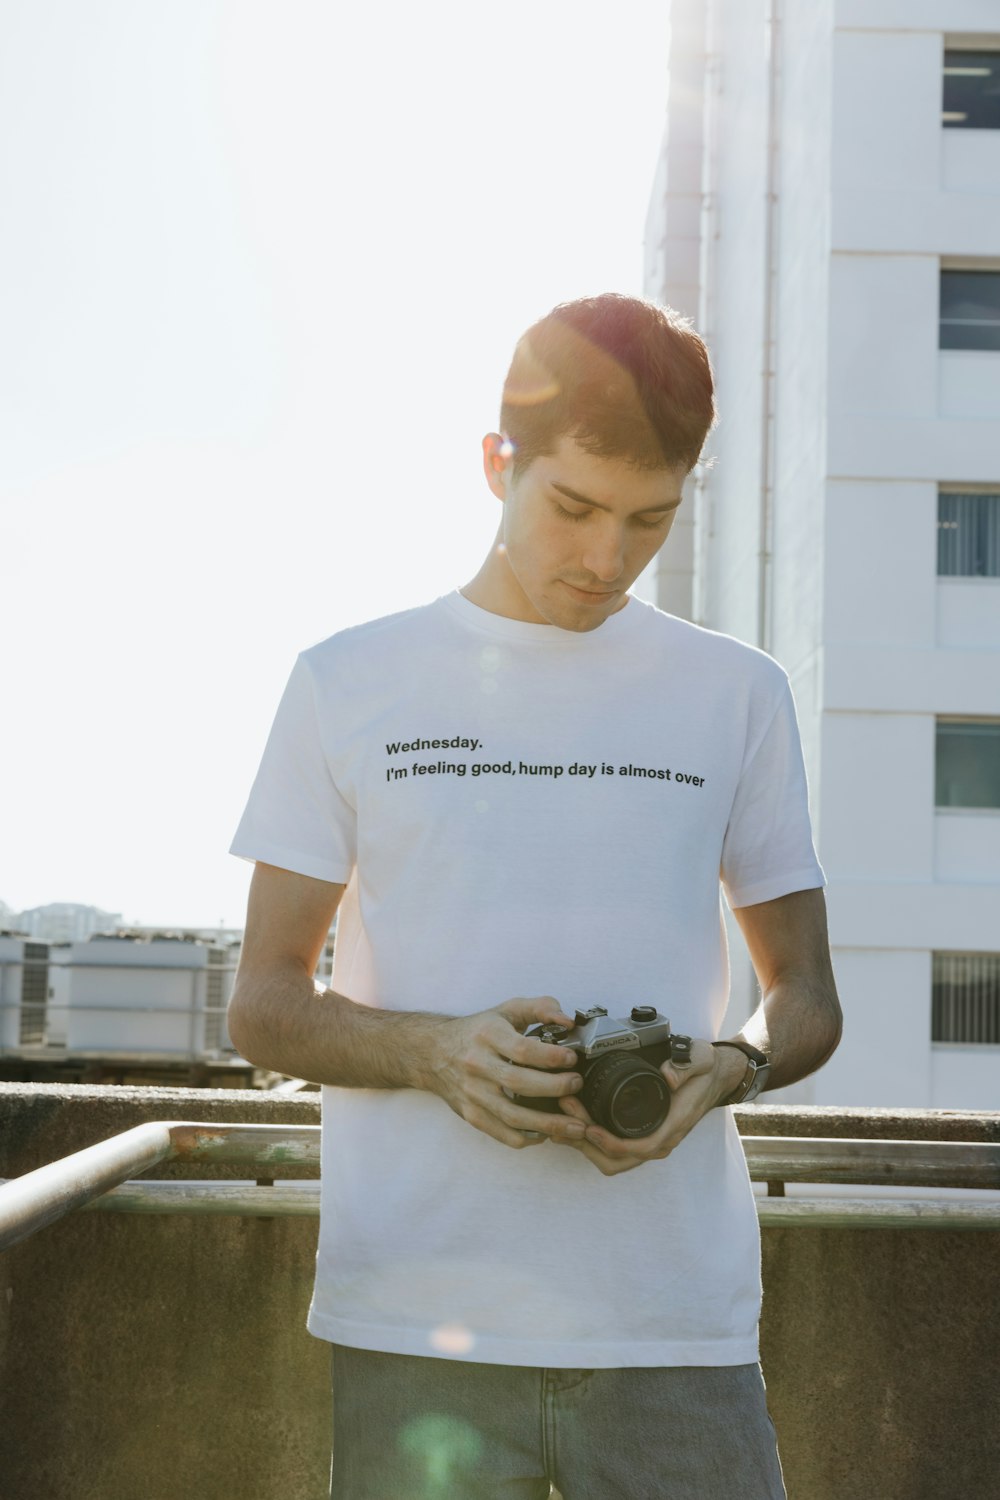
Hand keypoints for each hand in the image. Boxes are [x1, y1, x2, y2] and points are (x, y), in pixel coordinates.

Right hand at [429, 996, 587, 1149]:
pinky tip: (547, 1134)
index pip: (522, 1050)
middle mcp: (477, 1064)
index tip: (572, 1059)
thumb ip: (540, 1008)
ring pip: (513, 1116)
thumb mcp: (506, 1010)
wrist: (431, 1052)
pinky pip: (503, 1133)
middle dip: (555, 1088)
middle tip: (577, 1086)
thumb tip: (568, 1022)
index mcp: (487, 1035)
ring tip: (576, 1125)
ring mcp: (473, 1093)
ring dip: (549, 1124)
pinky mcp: (471, 1115)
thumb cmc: (477, 1032)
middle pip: (519, 1083)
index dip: (551, 1057)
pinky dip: (528, 1138)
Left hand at [556, 1038, 746, 1175]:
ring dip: (585, 1144)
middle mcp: (661, 1140)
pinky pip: (613, 1150)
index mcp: (672, 1125)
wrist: (714, 1077)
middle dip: (587, 1144)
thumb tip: (669, 1076)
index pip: (640, 1148)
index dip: (612, 1144)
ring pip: (612, 1160)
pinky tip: (575, 1121)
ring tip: (563, 1118)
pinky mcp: (641, 1136)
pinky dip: (591, 1141)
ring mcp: (651, 1141)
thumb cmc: (704, 1070)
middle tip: (566, 1116)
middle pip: (617, 1161)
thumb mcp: (700, 1059)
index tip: (589, 1128)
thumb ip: (685, 1066)